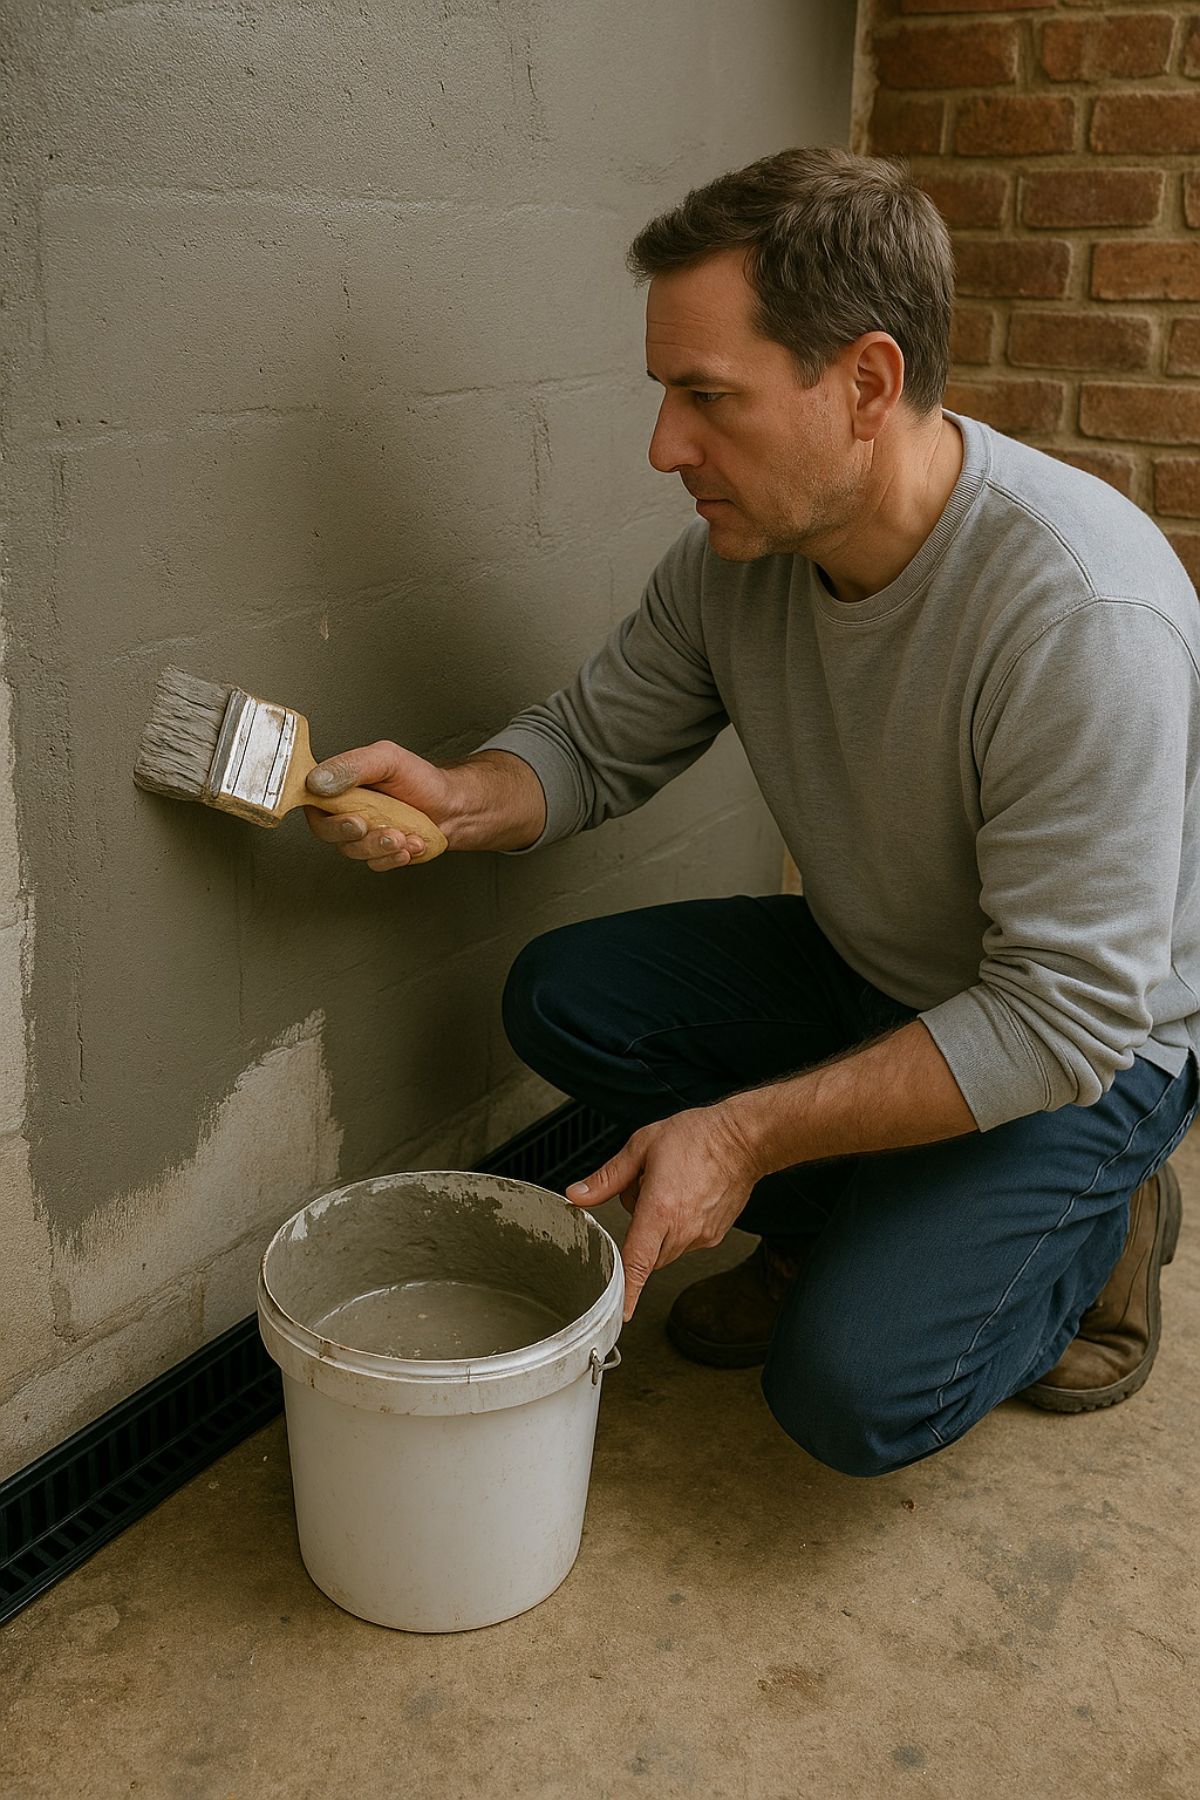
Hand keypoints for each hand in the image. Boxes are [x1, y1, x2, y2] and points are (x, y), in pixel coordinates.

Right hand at [303, 740, 454, 870]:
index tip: (349, 814)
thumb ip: (352, 765)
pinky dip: (394, 857)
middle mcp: (345, 810)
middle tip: (369, 826)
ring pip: (352, 850)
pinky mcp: (377, 854)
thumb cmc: (419, 779)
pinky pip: (374, 863)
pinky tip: (412, 844)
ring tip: (404, 835)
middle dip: (350, 833)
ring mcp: (360, 835)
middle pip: (326, 830)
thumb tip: (317, 780)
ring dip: (379, 845)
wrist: (451, 806)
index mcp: (340, 784)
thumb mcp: (387, 759)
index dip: (320, 811)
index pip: (310, 798)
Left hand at [565, 1105, 761, 1320]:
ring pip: (665, 1249)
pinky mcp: (714, 1237)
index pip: (637, 1262)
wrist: (742, 1139)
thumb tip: (577, 1195)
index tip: (619, 1314)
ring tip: (671, 1190)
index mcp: (660, 1210)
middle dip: (639, 1232)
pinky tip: (686, 1197)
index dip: (627, 1291)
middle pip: (646, 1254)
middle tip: (647, 1191)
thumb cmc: (697, 1138)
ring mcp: (701, 1236)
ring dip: (659, 1230)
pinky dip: (678, 1228)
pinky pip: (685, 1243)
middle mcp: (682, 1229)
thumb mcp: (642, 1147)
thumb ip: (607, 1178)